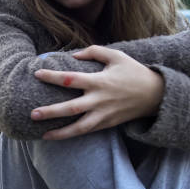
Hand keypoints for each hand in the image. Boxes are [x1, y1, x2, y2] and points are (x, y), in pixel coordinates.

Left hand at [31, 45, 163, 139]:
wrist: (156, 95)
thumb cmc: (133, 72)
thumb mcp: (117, 55)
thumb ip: (94, 51)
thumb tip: (73, 55)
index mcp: (99, 81)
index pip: (71, 79)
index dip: (53, 77)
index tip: (37, 74)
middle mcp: (99, 100)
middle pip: (71, 108)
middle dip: (51, 112)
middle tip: (33, 114)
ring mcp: (103, 115)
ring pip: (79, 127)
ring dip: (61, 133)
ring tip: (43, 135)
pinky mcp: (107, 124)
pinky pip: (87, 131)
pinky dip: (72, 135)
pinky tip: (58, 136)